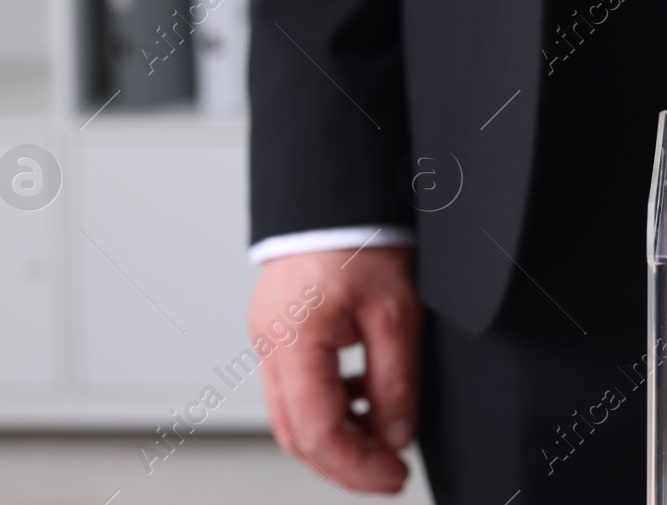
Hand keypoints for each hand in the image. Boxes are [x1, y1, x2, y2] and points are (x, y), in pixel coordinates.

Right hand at [250, 247, 421, 493]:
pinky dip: (329, 406)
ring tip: (384, 442)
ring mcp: (270, 338)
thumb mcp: (396, 312)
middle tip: (391, 473)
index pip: (317, 432)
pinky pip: (297, 386)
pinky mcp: (281, 330)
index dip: (359, 466)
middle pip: (297, 434)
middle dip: (345, 464)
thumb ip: (395, 380)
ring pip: (293, 415)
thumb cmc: (361, 234)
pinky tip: (365, 400)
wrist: (338, 191)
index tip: (395, 475)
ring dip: (337, 438)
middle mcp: (271, 345)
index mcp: (293, 342)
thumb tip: (396, 434)